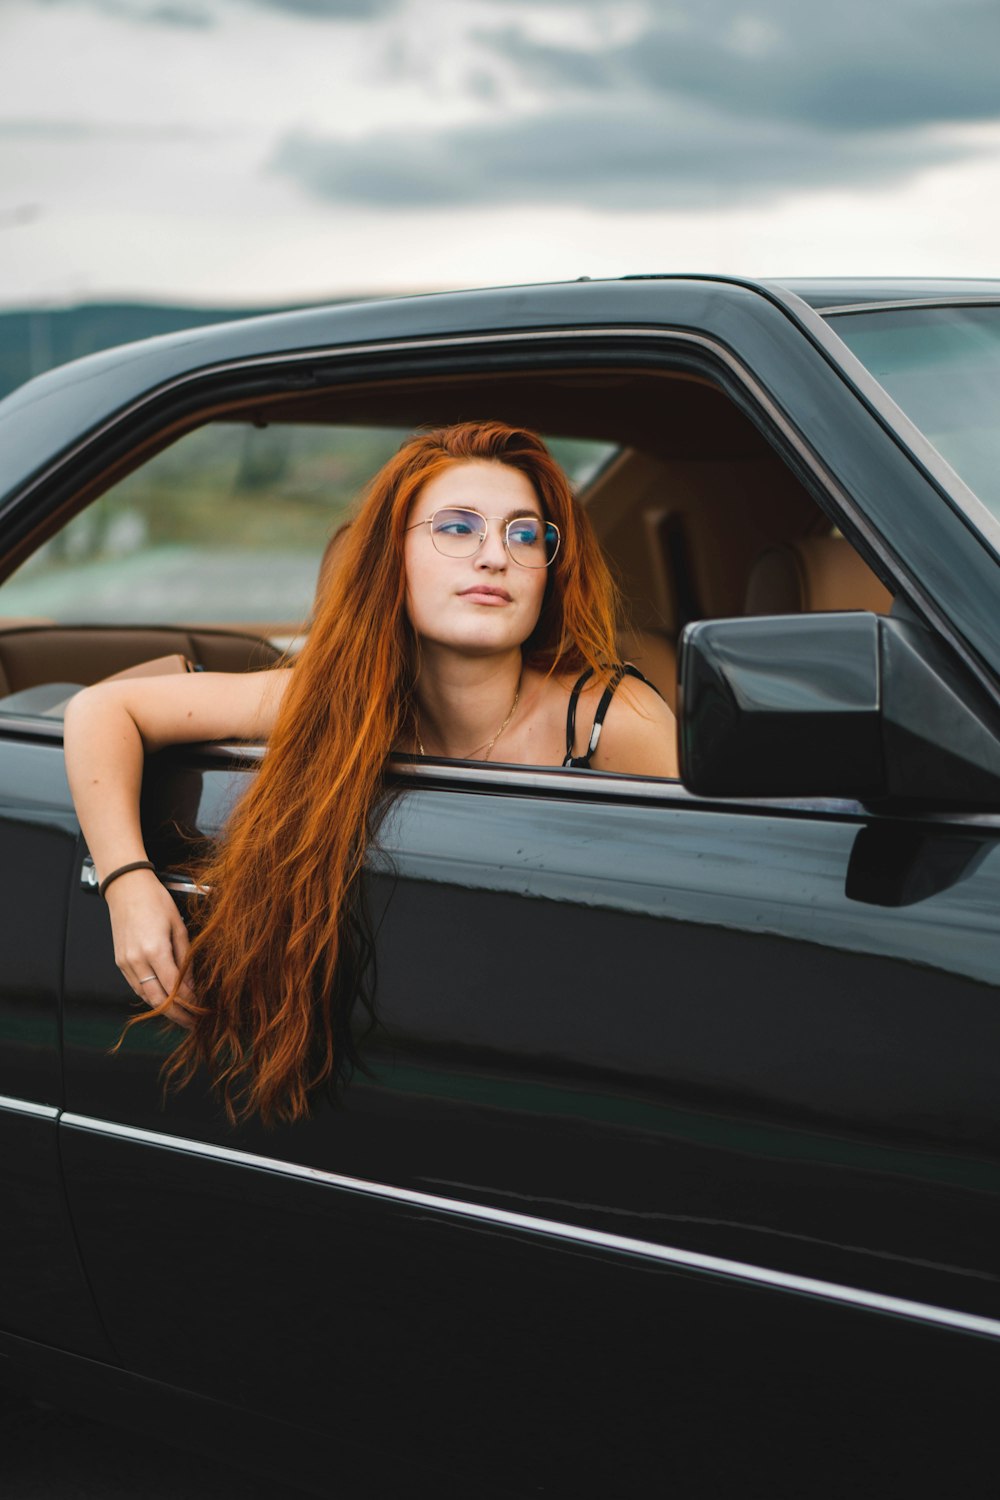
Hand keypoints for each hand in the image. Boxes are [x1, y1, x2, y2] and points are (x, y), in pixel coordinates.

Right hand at [105, 869, 196, 1027]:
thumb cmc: (155, 901)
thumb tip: (191, 984)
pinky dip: (150, 997)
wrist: (126, 888)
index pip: (174, 988)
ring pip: (145, 997)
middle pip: (158, 1000)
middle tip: (192, 1023)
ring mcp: (125, 963)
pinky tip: (163, 1000)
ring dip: (163, 1009)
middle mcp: (137, 960)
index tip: (201, 1009)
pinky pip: (135, 987)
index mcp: (155, 950)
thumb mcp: (179, 927)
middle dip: (176, 1015)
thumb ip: (185, 958)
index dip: (189, 1002)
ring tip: (180, 1015)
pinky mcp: (119, 962)